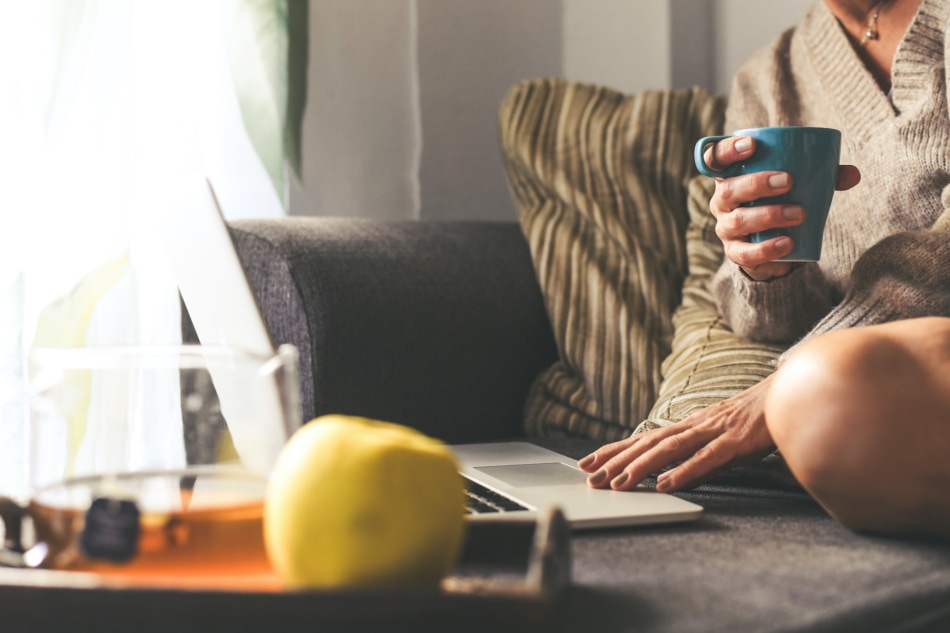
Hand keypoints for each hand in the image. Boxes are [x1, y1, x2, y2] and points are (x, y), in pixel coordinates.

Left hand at [577, 375, 777, 491]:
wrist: (790, 395)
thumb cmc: (755, 420)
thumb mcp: (718, 439)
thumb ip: (695, 457)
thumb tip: (670, 477)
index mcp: (688, 426)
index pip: (643, 439)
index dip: (614, 450)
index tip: (588, 462)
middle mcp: (694, 426)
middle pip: (648, 444)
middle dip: (617, 461)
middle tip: (591, 477)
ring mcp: (713, 431)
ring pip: (669, 450)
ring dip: (641, 467)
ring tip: (619, 483)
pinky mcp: (735, 441)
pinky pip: (706, 458)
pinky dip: (685, 471)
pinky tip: (666, 484)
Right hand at [704, 136, 860, 280]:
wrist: (775, 248)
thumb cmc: (783, 204)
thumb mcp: (798, 187)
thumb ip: (823, 177)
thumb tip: (853, 174)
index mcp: (731, 177)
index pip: (715, 159)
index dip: (727, 150)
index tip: (752, 145)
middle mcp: (722, 202)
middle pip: (727, 189)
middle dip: (756, 183)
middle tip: (788, 181)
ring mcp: (726, 228)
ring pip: (738, 220)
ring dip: (768, 215)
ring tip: (799, 213)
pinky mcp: (736, 253)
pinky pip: (744, 253)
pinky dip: (767, 248)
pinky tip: (787, 242)